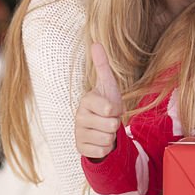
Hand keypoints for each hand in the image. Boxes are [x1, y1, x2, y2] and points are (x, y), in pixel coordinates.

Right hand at [74, 43, 122, 159]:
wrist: (100, 127)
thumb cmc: (105, 105)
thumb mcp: (107, 85)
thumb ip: (102, 66)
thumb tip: (96, 43)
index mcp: (86, 101)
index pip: (109, 109)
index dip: (116, 110)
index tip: (110, 107)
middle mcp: (79, 117)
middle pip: (112, 125)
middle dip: (115, 124)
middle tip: (109, 120)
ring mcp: (78, 133)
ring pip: (107, 139)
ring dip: (111, 136)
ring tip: (105, 129)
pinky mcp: (80, 148)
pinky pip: (102, 151)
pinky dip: (105, 148)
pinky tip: (100, 140)